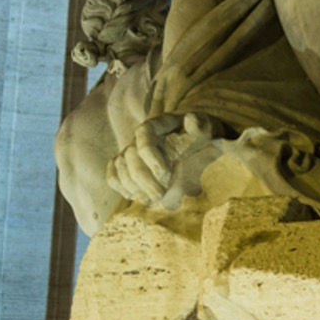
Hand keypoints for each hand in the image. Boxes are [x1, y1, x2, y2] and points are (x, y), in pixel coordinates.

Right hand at [107, 113, 221, 207]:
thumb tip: (191, 119)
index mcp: (156, 125)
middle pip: (131, 156)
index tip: (166, 175)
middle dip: (144, 179)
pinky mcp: (125, 166)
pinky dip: (120, 187)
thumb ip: (199, 126)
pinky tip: (135, 197)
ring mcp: (130, 151)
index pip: (144, 137)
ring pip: (120, 167)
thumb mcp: (206, 128)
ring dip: (133, 186)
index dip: (151, 157)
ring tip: (151, 200)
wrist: (194, 142)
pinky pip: (113, 175)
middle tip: (160, 196)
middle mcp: (139, 137)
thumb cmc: (200, 136)